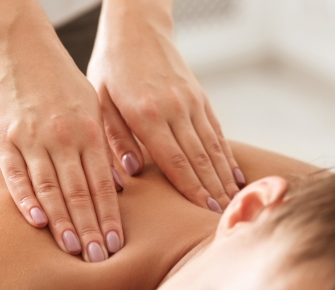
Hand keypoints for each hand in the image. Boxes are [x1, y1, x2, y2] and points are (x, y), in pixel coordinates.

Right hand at [0, 18, 123, 261]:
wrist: (21, 50)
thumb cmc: (62, 84)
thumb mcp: (92, 107)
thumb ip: (103, 147)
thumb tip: (118, 186)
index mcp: (88, 131)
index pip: (102, 183)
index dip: (109, 216)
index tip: (115, 244)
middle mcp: (62, 137)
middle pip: (79, 192)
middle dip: (90, 228)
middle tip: (98, 258)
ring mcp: (31, 138)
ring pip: (49, 187)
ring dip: (62, 221)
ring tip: (72, 249)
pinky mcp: (3, 139)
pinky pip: (15, 175)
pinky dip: (26, 199)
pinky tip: (37, 222)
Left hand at [87, 2, 245, 212]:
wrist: (137, 27)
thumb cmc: (111, 66)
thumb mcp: (100, 99)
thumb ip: (114, 136)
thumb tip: (130, 170)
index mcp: (147, 113)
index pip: (175, 160)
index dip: (193, 189)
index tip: (206, 212)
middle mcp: (175, 109)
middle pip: (199, 158)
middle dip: (213, 190)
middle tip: (224, 218)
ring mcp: (191, 102)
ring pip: (212, 146)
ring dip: (223, 176)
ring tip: (233, 202)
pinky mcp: (199, 97)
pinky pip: (216, 130)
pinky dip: (226, 154)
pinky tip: (234, 172)